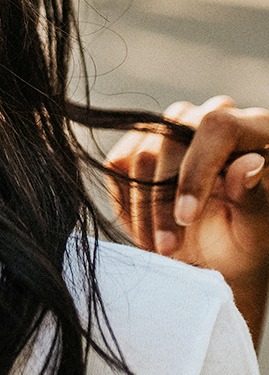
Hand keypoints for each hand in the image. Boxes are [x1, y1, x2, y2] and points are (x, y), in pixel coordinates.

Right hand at [105, 96, 268, 344]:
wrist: (215, 257)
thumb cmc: (244, 245)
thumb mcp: (255, 233)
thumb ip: (254, 199)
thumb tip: (250, 163)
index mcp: (257, 131)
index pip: (218, 127)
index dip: (196, 168)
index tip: (186, 217)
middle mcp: (216, 117)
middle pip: (173, 137)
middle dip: (164, 198)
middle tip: (168, 247)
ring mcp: (177, 126)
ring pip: (144, 153)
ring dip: (145, 208)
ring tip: (161, 247)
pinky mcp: (142, 142)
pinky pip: (120, 164)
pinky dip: (128, 203)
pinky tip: (149, 230)